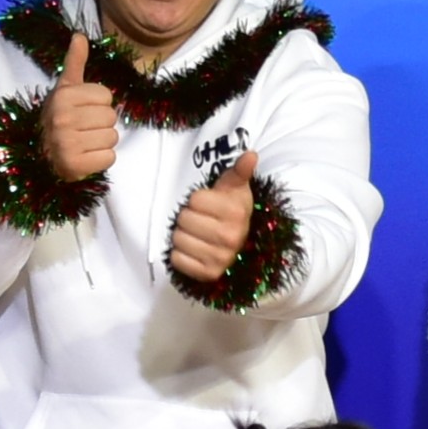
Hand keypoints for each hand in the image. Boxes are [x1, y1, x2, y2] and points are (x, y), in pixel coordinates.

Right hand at [34, 28, 119, 188]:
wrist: (40, 157)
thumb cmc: (58, 119)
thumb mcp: (64, 90)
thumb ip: (74, 63)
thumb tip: (79, 35)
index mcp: (63, 96)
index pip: (107, 96)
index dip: (99, 104)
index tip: (82, 111)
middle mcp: (62, 118)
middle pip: (111, 117)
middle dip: (101, 124)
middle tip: (83, 129)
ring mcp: (67, 144)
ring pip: (112, 138)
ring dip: (102, 142)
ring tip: (84, 143)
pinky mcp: (74, 166)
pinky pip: (109, 158)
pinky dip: (101, 160)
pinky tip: (86, 157)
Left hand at [165, 164, 261, 287]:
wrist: (241, 244)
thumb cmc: (232, 211)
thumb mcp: (235, 189)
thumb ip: (239, 171)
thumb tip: (251, 154)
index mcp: (236, 213)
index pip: (194, 199)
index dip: (198, 200)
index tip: (208, 205)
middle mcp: (230, 237)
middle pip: (183, 219)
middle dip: (189, 218)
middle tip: (202, 221)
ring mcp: (220, 258)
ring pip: (178, 239)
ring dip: (183, 236)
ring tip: (198, 236)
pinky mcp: (208, 274)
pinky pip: (177, 259)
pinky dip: (181, 255)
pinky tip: (194, 251)